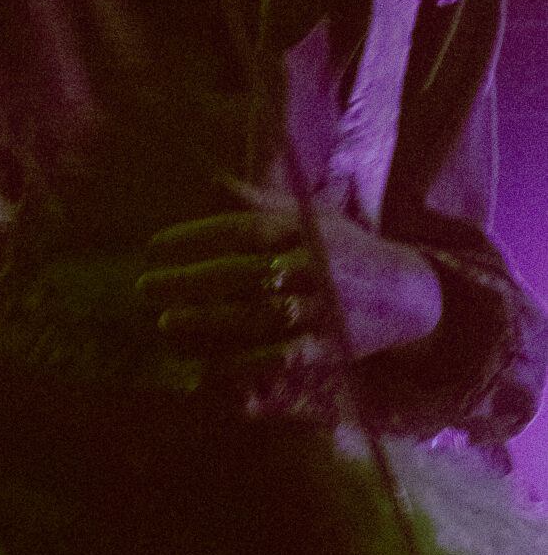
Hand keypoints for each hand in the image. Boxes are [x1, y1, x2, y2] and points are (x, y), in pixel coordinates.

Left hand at [136, 190, 443, 372]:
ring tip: (165, 326)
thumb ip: (259, 204)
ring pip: (260, 316)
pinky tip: (208, 371)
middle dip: (192, 281)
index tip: (154, 247)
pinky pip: (283, 359)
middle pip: (246, 273)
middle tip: (144, 288)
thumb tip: (210, 183)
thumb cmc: (345, 253)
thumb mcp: (309, 219)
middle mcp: (315, 266)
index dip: (198, 237)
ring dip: (209, 324)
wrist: (409, 295)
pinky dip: (246, 366)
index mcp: (307, 229)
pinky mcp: (330, 349)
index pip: (245, 228)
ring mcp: (323, 309)